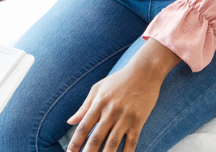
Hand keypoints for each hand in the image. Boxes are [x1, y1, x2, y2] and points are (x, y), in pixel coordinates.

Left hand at [65, 39, 179, 151]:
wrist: (144, 72)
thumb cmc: (119, 80)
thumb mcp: (98, 88)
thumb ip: (84, 106)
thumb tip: (70, 121)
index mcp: (99, 103)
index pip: (84, 127)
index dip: (75, 142)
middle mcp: (110, 112)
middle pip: (96, 137)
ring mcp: (125, 118)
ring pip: (113, 143)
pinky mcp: (139, 122)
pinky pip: (131, 142)